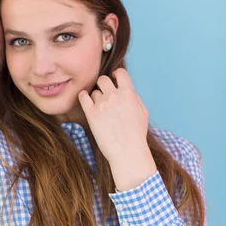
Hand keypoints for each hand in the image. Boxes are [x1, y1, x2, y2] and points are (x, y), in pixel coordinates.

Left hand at [78, 69, 156, 190]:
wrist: (127, 151)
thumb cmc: (136, 134)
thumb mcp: (142, 112)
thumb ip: (134, 97)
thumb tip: (126, 89)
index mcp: (129, 93)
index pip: (120, 73)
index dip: (116, 75)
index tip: (114, 80)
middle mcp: (115, 96)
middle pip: (103, 79)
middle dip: (103, 85)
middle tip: (104, 95)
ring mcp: (102, 104)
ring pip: (94, 91)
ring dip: (96, 97)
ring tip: (100, 109)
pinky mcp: (91, 114)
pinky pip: (82, 97)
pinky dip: (83, 97)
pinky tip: (86, 102)